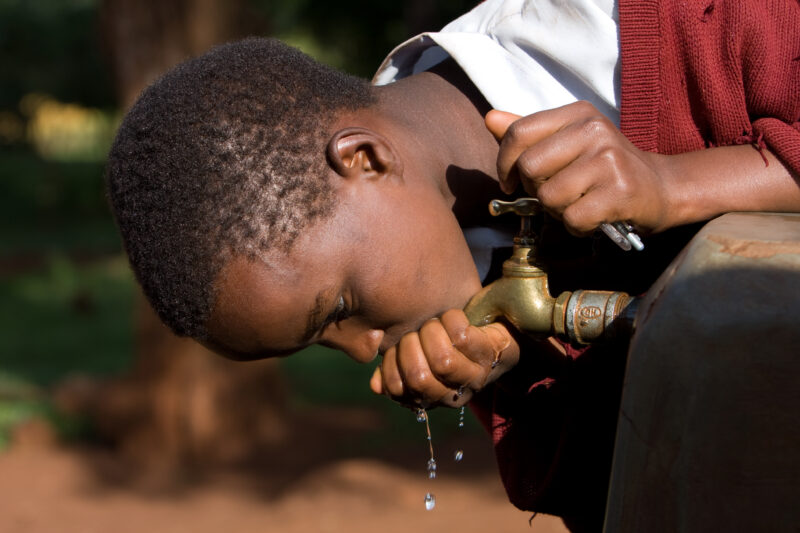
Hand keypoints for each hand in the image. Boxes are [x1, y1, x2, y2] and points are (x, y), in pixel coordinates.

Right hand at [370, 309, 519, 407]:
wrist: (495, 329)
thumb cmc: (448, 343)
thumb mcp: (418, 357)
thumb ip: (395, 370)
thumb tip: (376, 386)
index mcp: (431, 398)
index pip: (399, 390)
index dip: (391, 364)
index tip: (398, 346)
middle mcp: (454, 395)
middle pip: (419, 378)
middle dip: (410, 346)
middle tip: (417, 332)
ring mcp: (474, 376)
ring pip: (442, 361)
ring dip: (431, 333)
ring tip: (434, 323)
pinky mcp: (488, 354)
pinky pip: (461, 337)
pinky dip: (450, 319)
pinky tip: (451, 316)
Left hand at [485, 102, 671, 234]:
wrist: (661, 187)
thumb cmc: (605, 168)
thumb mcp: (568, 142)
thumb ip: (528, 133)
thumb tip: (489, 119)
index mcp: (578, 114)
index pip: (518, 132)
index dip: (504, 163)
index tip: (509, 182)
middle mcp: (594, 130)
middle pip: (529, 167)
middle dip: (536, 189)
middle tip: (558, 193)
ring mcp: (609, 159)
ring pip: (549, 197)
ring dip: (559, 211)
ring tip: (581, 203)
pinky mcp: (620, 191)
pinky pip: (572, 218)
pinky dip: (577, 226)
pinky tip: (594, 217)